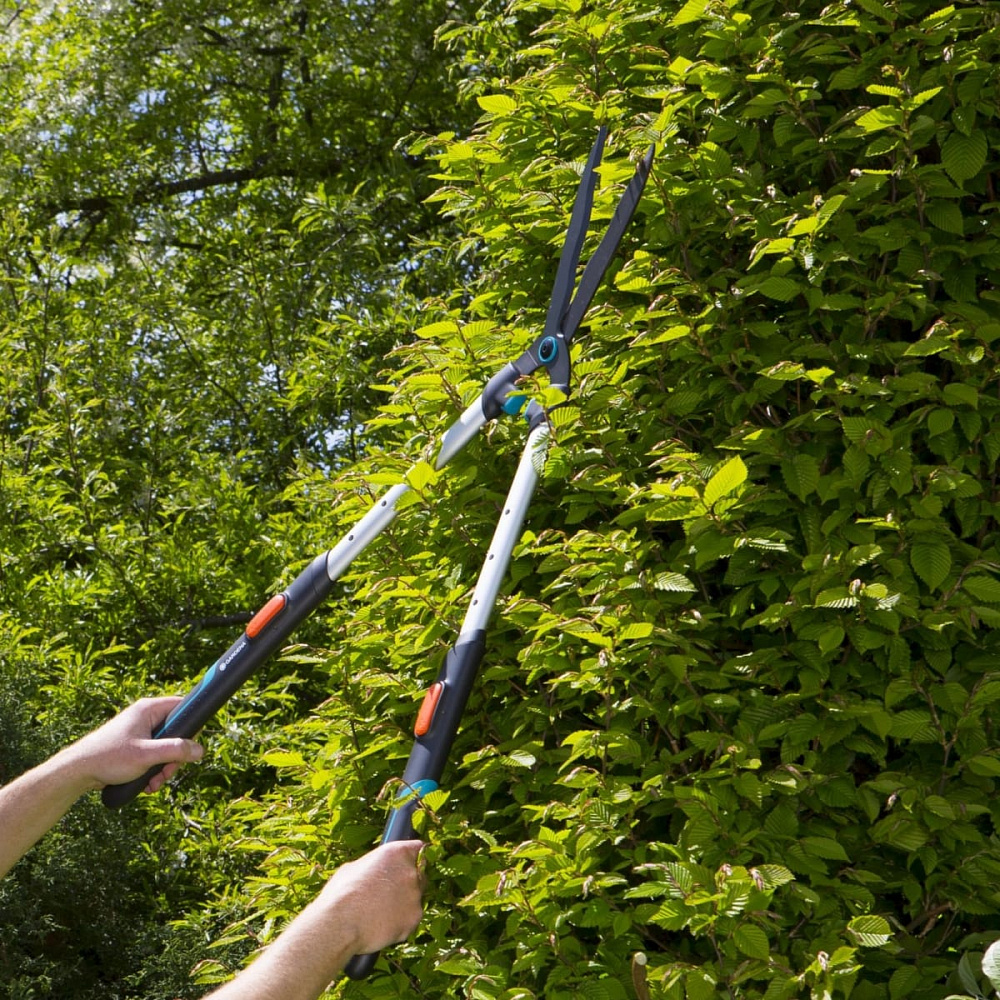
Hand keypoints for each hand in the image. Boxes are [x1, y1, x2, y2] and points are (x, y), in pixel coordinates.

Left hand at [59, 697, 203, 794]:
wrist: (77, 772)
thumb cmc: (109, 757)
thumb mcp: (146, 755)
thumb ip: (175, 751)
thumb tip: (200, 750)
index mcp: (148, 709)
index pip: (182, 706)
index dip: (192, 724)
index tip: (192, 744)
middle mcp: (145, 717)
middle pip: (176, 733)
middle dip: (174, 757)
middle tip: (167, 771)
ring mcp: (139, 732)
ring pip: (165, 748)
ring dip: (163, 768)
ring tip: (153, 783)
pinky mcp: (134, 746)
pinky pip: (153, 755)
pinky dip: (153, 770)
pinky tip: (146, 784)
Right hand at [319, 840, 425, 956]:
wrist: (340, 924)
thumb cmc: (341, 894)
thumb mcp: (354, 867)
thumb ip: (374, 865)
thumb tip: (375, 870)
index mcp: (397, 852)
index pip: (418, 848)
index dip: (412, 857)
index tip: (408, 863)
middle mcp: (411, 871)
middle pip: (420, 874)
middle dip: (409, 882)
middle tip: (389, 893)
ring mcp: (415, 896)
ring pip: (415, 898)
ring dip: (403, 903)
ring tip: (380, 913)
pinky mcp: (414, 918)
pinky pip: (410, 918)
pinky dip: (400, 922)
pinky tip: (382, 926)